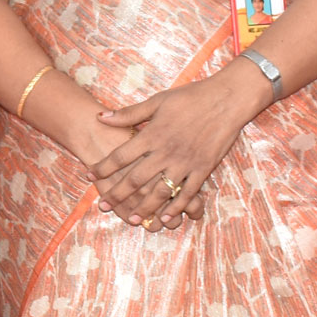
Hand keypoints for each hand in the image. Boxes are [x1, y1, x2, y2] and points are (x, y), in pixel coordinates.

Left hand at [91, 67, 270, 230]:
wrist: (227, 99)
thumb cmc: (191, 97)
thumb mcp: (157, 101)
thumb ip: (129, 114)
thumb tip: (101, 117)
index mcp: (152, 134)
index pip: (121, 155)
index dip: (103, 167)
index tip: (89, 176)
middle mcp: (166, 151)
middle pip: (136, 178)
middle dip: (118, 193)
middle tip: (103, 205)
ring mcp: (185, 162)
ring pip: (161, 190)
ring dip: (146, 206)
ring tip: (133, 219)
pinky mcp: (203, 167)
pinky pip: (188, 192)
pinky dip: (176, 206)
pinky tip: (165, 217)